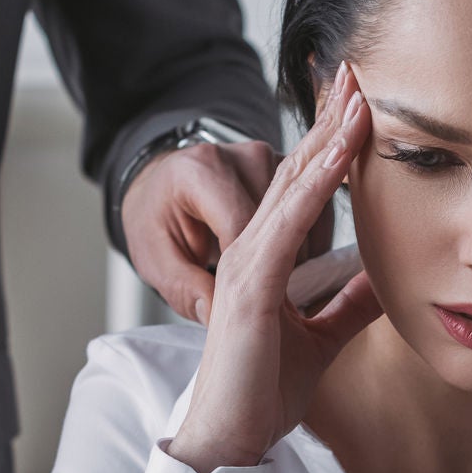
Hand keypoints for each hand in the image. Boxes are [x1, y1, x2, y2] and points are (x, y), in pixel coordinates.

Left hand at [121, 136, 337, 324]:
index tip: (257, 309)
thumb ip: (183, 288)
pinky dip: (306, 243)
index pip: (244, 226)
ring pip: (305, 218)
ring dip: (296, 257)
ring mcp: (268, 158)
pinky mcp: (288, 169)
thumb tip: (214, 315)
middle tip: (267, 305)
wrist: (162, 187)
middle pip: (281, 221)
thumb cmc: (156, 222)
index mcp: (200, 173)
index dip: (254, 273)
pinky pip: (316, 211)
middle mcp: (240, 157)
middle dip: (279, 268)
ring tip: (270, 283)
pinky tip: (284, 263)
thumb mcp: (155, 260)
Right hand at [166, 62, 381, 472]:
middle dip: (328, 119)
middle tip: (356, 70)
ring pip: (292, 185)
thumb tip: (384, 277)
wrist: (230, 437)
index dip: (331, 143)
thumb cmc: (262, 390)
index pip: (303, 187)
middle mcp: (251, 250)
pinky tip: (341, 155)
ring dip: (327, 138)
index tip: (362, 103)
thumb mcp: (321, 337)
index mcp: (266, 259)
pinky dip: (317, 186)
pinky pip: (288, 224)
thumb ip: (348, 304)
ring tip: (357, 94)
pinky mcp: (251, 287)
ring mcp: (247, 264)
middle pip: (295, 169)